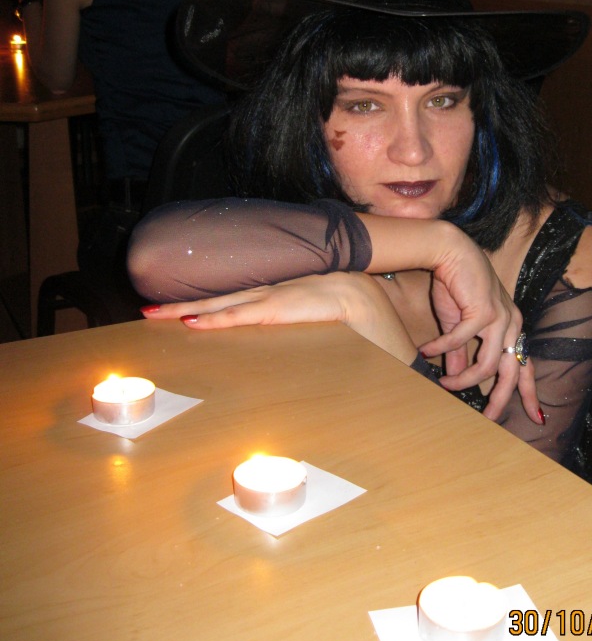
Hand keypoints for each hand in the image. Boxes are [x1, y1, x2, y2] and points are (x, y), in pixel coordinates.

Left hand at [141, 272, 417, 364]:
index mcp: (296, 292)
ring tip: (158, 316)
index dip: (211, 305)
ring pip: (233, 302)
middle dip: (187, 305)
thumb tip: (283, 353)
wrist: (394, 323)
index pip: (246, 297)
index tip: (179, 314)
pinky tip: (196, 323)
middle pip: (230, 295)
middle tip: (149, 312)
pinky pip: (254, 313)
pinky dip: (224, 317)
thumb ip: (305, 336)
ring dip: (193, 310)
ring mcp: (292, 293)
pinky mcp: (295, 306)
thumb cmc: (369, 337)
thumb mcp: (329, 334)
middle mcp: (289, 287)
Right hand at [419, 234, 539, 424]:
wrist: (451, 251)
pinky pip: (461, 341)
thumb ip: (461, 351)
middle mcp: (513, 324)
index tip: (536, 416)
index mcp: (512, 327)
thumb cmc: (457, 284)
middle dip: (501, 399)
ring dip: (464, 378)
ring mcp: (501, 318)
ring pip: (488, 364)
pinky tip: (425, 351)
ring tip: (445, 383)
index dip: (530, 391)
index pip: (526, 364)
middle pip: (513, 372)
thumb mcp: (459, 323)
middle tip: (487, 418)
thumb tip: (456, 376)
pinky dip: (442, 349)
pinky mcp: (484, 311)